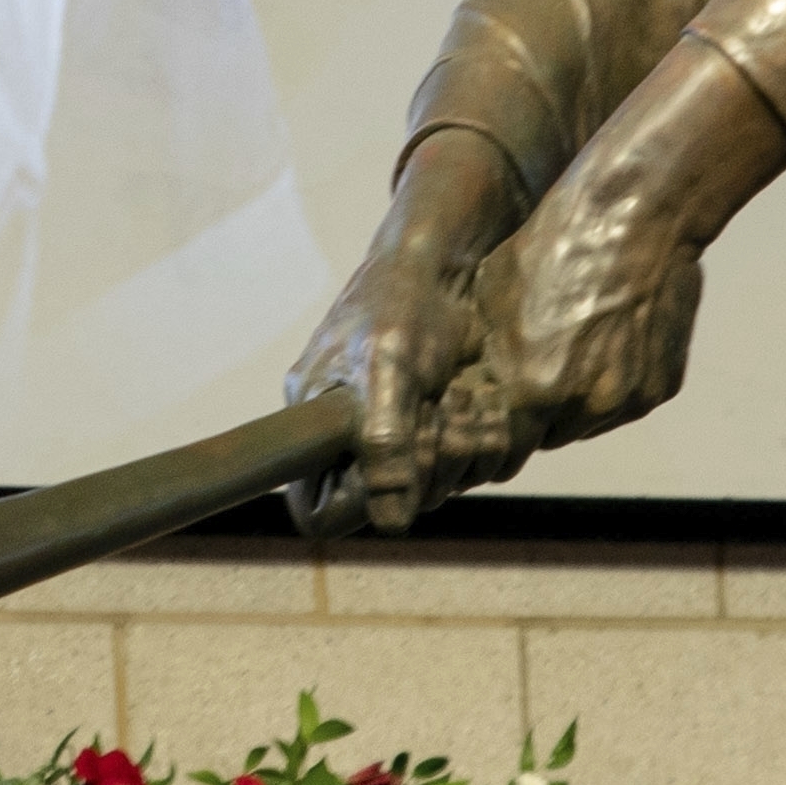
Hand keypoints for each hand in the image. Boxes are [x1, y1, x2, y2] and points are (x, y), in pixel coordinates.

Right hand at [291, 135, 524, 537]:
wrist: (445, 263)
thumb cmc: (403, 304)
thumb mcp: (389, 368)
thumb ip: (385, 442)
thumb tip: (392, 521)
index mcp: (312, 421)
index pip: (316, 508)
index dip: (354, 504)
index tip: (395, 469)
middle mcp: (343, 433)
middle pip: (381, 504)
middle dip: (422, 468)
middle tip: (439, 419)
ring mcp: (387, 429)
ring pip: (424, 487)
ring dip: (452, 451)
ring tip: (458, 399)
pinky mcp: (425, 422)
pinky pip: (452, 464)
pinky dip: (471, 438)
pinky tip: (473, 400)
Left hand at [476, 45, 785, 457]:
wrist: (633, 215)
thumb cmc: (552, 248)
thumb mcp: (491, 300)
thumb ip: (485, 358)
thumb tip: (467, 389)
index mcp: (533, 391)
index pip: (506, 445)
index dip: (497, 433)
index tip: (493, 422)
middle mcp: (585, 407)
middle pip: (548, 435)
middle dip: (536, 414)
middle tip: (532, 374)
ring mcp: (629, 399)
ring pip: (589, 421)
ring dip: (576, 401)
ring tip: (571, 348)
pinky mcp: (662, 387)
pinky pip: (626, 401)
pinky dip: (614, 384)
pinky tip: (607, 340)